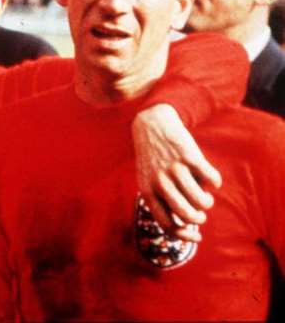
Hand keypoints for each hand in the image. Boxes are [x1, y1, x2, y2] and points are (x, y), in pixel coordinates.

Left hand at [132, 102, 219, 240]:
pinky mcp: (190, 156)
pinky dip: (215, 182)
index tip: (198, 237)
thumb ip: (162, 202)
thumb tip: (186, 228)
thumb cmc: (153, 160)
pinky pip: (213, 180)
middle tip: (201, 213)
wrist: (151, 125)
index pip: (167, 223)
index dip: (185, 235)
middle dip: (199, 219)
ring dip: (207, 203)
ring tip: (204, 197)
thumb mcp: (149, 181)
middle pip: (187, 215)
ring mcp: (175, 169)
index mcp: (147, 191)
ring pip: (201, 201)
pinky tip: (209, 178)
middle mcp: (160, 182)